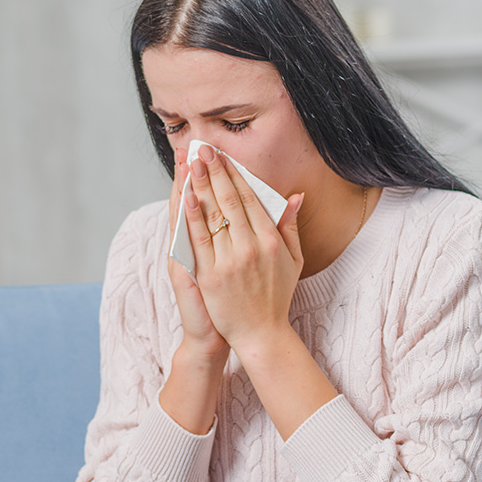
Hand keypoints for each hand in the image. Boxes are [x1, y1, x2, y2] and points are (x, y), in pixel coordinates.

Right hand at [168, 147, 228, 359]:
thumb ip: (241, 237)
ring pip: (184, 215)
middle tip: (194, 144)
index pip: (205, 202)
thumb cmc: (228, 300)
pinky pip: (185, 240)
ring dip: (186, 186)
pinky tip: (186, 196)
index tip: (208, 151)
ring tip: (187, 159)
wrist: (214, 334)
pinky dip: (185, 218)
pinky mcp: (184, 272)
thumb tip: (262, 207)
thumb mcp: (231, 266)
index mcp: (206, 243)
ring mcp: (185, 258)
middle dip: (195, 173)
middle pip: (192, 202)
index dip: (206, 177)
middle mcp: (191, 247)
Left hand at [184, 144, 304, 353]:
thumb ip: (290, 227)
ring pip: (213, 215)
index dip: (235, 174)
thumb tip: (295, 196)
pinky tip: (186, 196)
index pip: (250, 199)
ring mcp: (229, 261)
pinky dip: (192, 217)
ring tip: (191, 162)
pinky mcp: (210, 276)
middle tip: (203, 148)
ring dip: (201, 186)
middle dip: (215, 171)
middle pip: (230, 201)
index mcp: (271, 241)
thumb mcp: (293, 261)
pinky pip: (199, 241)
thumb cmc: (276, 296)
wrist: (261, 334)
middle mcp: (251, 247)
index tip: (224, 156)